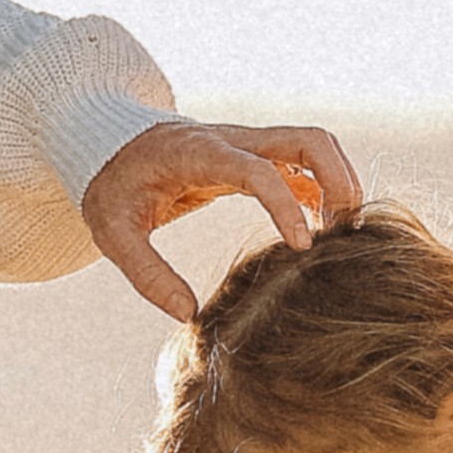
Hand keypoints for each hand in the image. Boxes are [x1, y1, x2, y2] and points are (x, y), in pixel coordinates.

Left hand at [80, 117, 362, 320]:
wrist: (107, 141)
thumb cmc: (111, 185)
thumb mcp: (113, 232)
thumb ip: (147, 273)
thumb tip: (188, 313)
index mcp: (199, 154)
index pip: (258, 170)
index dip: (287, 206)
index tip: (303, 247)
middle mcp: (232, 140)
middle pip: (308, 139)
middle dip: (339, 180)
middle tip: (346, 232)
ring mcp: (247, 143)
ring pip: (314, 143)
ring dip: (340, 180)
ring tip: (342, 231)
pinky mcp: (252, 153)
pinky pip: (302, 160)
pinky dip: (323, 187)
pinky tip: (322, 226)